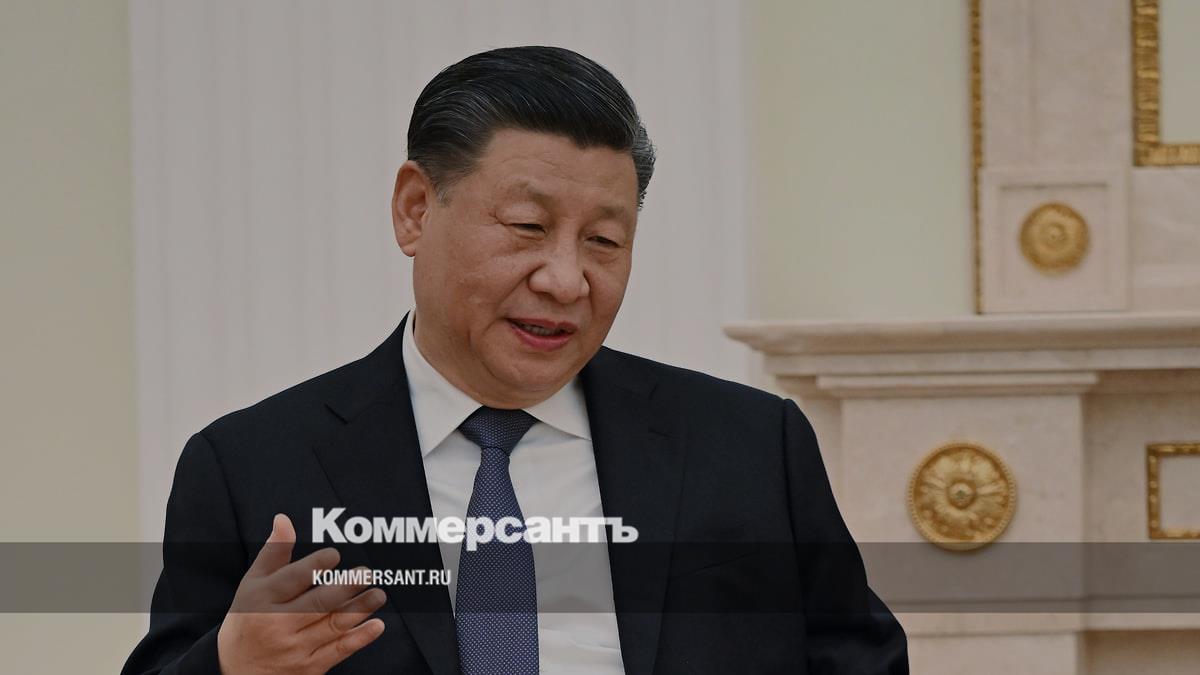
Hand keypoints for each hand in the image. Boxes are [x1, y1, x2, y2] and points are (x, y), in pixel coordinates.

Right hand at [217, 514, 385, 673]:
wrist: (234, 672)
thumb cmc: (247, 620)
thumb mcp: (252, 584)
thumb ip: (274, 552)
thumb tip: (284, 520)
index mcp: (262, 599)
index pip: (292, 580)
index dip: (314, 566)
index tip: (335, 555)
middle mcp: (277, 624)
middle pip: (317, 603)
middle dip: (345, 587)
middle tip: (366, 573)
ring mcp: (294, 648)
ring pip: (332, 625)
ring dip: (360, 609)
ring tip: (378, 594)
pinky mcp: (308, 667)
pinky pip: (338, 651)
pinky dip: (359, 638)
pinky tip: (376, 625)